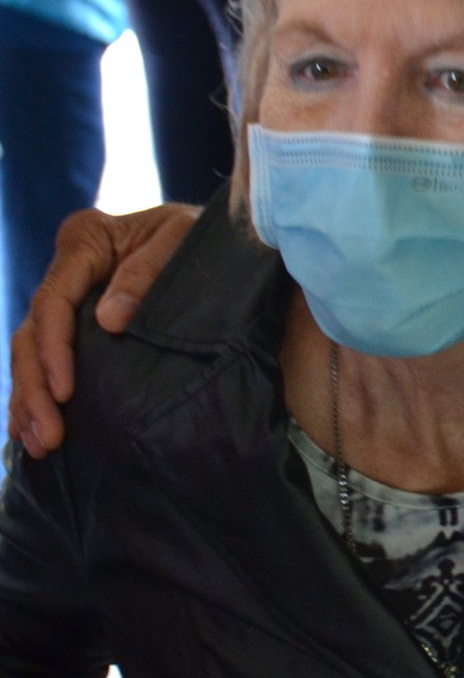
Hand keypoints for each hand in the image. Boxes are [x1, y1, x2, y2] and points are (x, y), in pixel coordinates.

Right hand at [8, 203, 198, 457]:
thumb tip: (109, 320)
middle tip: (47, 437)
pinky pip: (45, 359)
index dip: (53, 350)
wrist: (218, 234)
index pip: (53, 300)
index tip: (64, 392)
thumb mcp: (182, 238)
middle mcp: (68, 267)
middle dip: (36, 388)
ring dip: (30, 400)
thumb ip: (146, 272)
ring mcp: (69, 294)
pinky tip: (31, 430)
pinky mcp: (78, 319)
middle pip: (33, 331)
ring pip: (31, 351)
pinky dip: (37, 394)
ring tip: (39, 444)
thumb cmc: (202, 233)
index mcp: (86, 239)